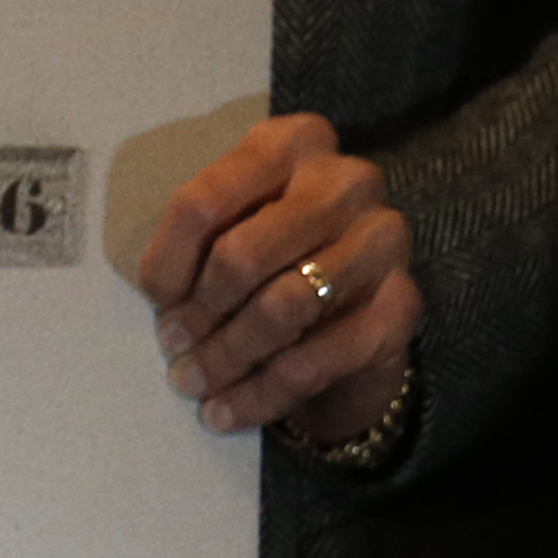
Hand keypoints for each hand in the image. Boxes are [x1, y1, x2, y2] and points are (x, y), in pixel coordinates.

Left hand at [131, 112, 420, 445]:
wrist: (342, 334)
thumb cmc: (268, 274)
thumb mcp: (221, 245)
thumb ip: (192, 251)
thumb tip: (163, 299)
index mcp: (292, 146)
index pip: (203, 202)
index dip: (167, 265)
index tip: (156, 304)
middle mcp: (347, 180)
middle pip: (241, 255)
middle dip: (199, 315)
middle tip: (175, 349)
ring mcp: (383, 239)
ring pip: (281, 307)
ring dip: (226, 357)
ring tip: (193, 382)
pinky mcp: (401, 306)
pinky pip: (313, 361)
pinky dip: (258, 395)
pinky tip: (224, 412)